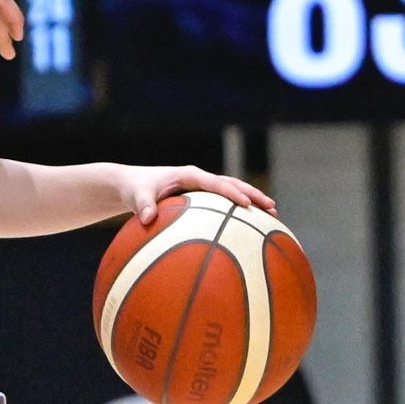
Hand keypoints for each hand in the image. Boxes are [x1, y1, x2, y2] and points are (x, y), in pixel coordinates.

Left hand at [116, 165, 274, 224]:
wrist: (132, 184)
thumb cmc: (135, 189)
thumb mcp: (137, 196)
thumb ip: (143, 205)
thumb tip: (147, 218)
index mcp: (190, 175)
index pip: (216, 183)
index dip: (232, 193)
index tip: (246, 203)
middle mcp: (200, 179)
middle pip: (233, 184)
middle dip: (253, 195)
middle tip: (271, 207)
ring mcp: (202, 188)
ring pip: (232, 192)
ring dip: (252, 201)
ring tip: (272, 214)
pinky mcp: (201, 197)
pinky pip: (223, 204)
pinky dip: (238, 212)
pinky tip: (251, 228)